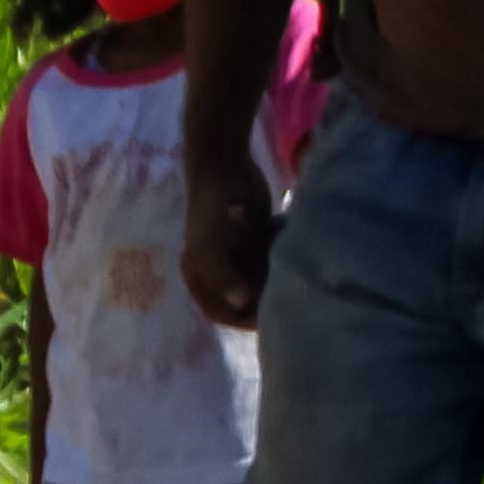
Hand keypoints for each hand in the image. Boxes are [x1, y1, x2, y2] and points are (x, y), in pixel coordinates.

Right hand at [184, 159, 277, 329]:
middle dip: (264, 297)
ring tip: (283, 256)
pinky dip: (279, 260)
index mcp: (198, 276)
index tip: (270, 313)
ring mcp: (235, 258)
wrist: (225, 164)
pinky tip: (283, 240)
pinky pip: (269, 265)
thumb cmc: (213, 205)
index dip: (243, 319)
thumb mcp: (210, 241)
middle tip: (285, 283)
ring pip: (259, 284)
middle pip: (243, 301)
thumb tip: (240, 302)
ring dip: (274, 278)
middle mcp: (215, 272)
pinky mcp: (253, 245)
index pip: (220, 312)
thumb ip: (221, 274)